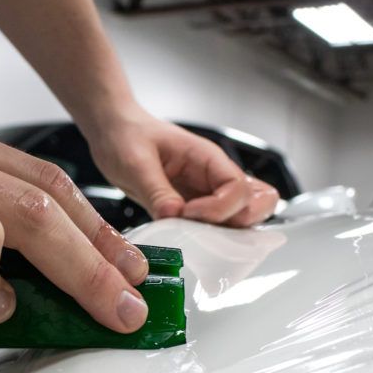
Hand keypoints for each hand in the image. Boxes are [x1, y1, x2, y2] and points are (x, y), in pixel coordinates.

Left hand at [84, 109, 279, 226]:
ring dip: (228, 233)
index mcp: (207, 158)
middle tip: (204, 230)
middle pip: (259, 202)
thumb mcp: (135, 161)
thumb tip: (174, 215)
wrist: (114, 132)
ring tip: (197, 238)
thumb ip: (156, 190)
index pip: (238, 186)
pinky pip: (218, 226)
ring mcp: (208, 192)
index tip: (188, 213)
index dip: (219, 207)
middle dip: (239, 223)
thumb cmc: (126, 135)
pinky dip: (211, 238)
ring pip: (244, 217)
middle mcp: (215, 176)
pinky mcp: (195, 207)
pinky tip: (188, 240)